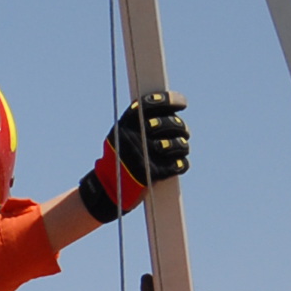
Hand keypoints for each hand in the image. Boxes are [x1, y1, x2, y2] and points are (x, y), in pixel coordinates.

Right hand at [77, 90, 189, 222]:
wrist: (107, 189)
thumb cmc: (118, 158)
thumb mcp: (119, 134)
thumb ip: (139, 121)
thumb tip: (169, 111)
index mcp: (125, 124)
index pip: (152, 104)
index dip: (170, 101)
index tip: (182, 103)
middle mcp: (134, 137)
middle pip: (169, 124)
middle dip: (180, 127)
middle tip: (183, 131)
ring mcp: (143, 155)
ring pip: (176, 144)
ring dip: (182, 146)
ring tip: (181, 148)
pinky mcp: (151, 174)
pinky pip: (177, 165)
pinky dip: (181, 164)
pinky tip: (178, 164)